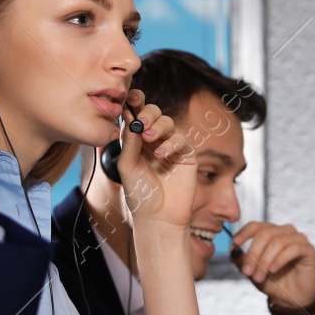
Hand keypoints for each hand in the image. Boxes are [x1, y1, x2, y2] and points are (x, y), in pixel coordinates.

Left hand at [117, 89, 195, 229]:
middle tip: (141, 121)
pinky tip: (161, 154)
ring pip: (168, 122)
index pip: (136, 115)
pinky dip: (171, 143)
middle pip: (154, 113)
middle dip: (148, 113)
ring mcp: (171, 147)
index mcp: (137, 141)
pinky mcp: (186, 155)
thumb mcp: (127, 167)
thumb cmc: (140, 194)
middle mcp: (153, 141)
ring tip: (150, 138)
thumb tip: (130, 118)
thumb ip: (129, 142)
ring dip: (159, 126)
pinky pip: (181, 139)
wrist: (158, 217)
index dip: (135, 103)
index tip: (130, 97)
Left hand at [230, 222, 314, 314]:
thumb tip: (234, 251)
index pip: (255, 226)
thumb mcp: (252, 272)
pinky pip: (293, 249)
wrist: (291, 298)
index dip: (244, 233)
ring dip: (265, 260)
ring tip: (259, 277)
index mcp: (271, 233)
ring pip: (277, 241)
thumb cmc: (273, 282)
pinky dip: (280, 260)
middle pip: (265, 233)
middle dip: (253, 254)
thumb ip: (242, 261)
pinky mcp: (309, 249)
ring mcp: (298, 239)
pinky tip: (273, 270)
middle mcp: (285, 232)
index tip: (234, 245)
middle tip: (247, 272)